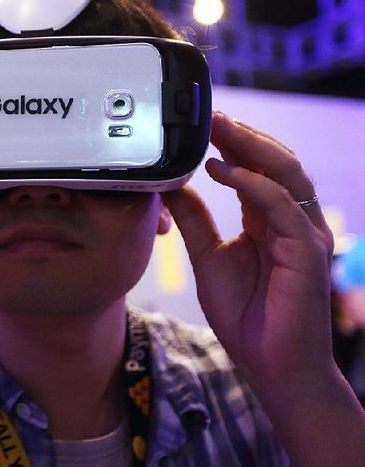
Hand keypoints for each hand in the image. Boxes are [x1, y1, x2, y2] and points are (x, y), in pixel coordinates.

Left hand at [163, 112, 334, 384]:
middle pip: (274, 161)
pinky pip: (282, 205)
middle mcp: (290, 220)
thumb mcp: (208, 257)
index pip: (256, 168)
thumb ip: (195, 220)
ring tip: (217, 129)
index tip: (203, 121)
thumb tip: (171, 186)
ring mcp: (303, 233)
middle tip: (209, 114)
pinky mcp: (307, 251)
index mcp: (268, 220)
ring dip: (250, 146)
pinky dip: (253, 183)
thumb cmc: (245, 315)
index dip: (233, 142)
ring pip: (286, 172)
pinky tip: (224, 170)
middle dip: (242, 134)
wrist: (269, 364)